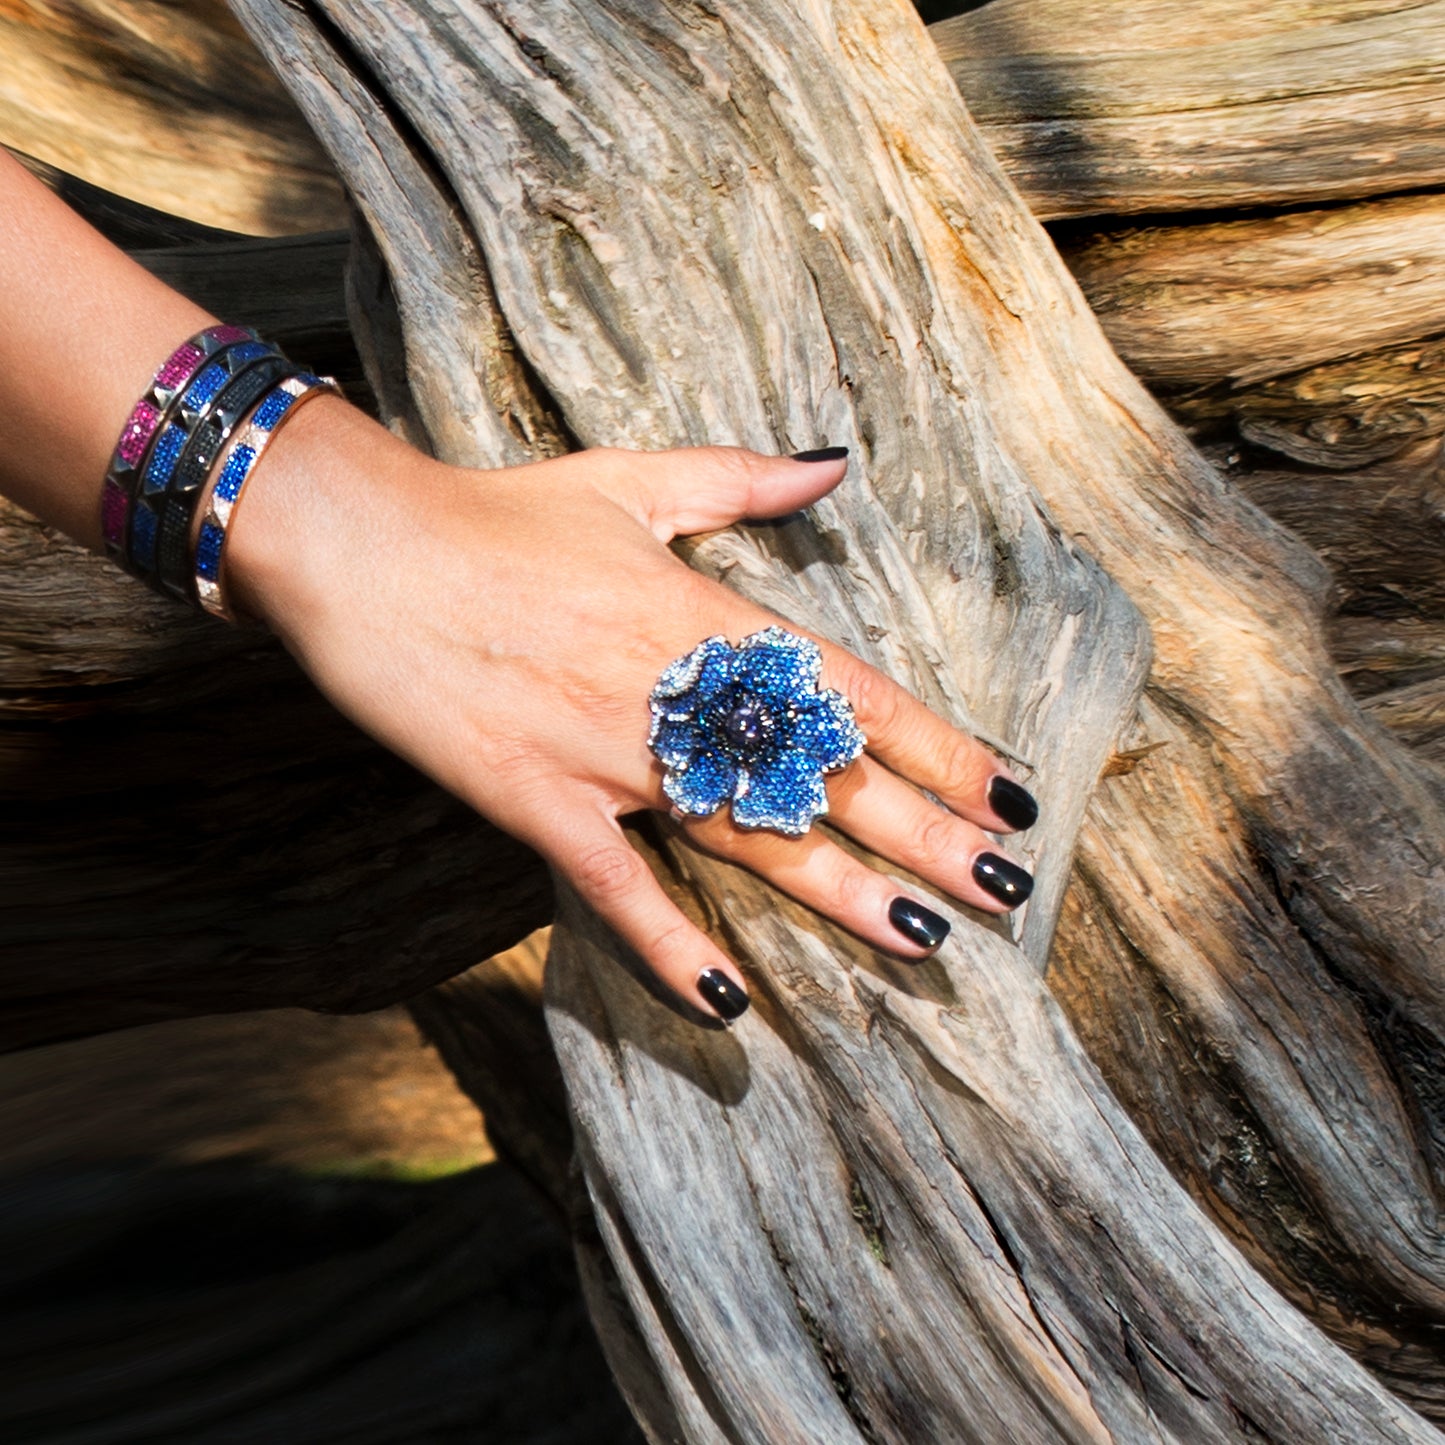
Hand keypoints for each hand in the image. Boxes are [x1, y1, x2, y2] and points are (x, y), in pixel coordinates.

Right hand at [228, 400, 1036, 1021]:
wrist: (362, 544)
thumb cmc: (501, 511)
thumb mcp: (631, 478)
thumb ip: (743, 479)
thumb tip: (836, 460)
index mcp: (706, 612)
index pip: (850, 690)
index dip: (938, 748)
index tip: (1009, 797)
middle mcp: (674, 688)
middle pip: (820, 773)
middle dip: (924, 835)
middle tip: (1008, 892)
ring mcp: (605, 750)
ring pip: (743, 834)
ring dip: (838, 893)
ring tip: (922, 943)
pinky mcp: (534, 797)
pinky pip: (614, 886)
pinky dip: (668, 945)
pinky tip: (729, 1002)